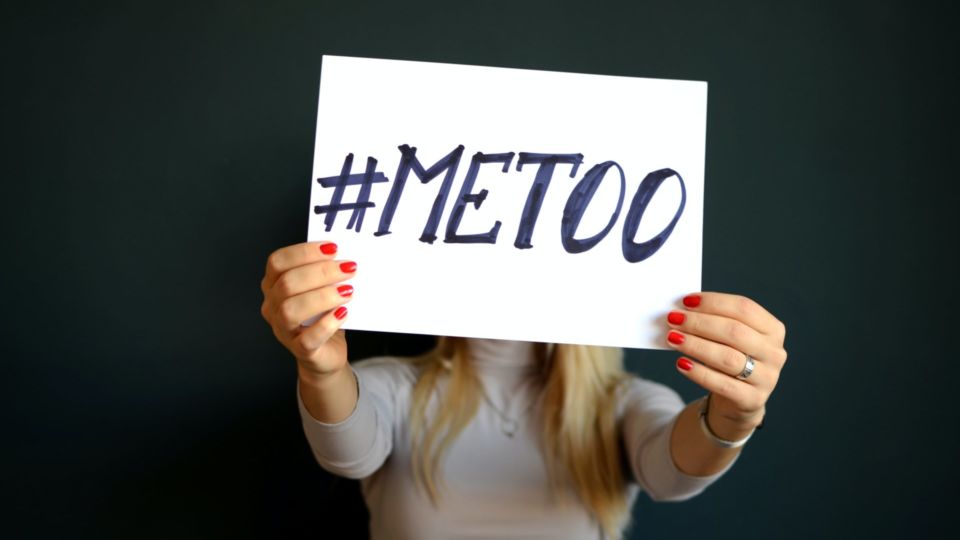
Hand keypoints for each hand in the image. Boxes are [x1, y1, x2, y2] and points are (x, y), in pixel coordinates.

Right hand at [259, 241, 356, 382]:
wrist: (327, 351)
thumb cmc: (323, 314)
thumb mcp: (320, 289)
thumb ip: (325, 273)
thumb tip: (346, 257)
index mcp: (274, 285)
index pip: (277, 262)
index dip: (303, 252)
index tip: (333, 248)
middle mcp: (273, 306)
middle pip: (287, 283)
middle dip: (321, 272)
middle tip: (349, 268)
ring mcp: (283, 330)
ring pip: (291, 310)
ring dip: (323, 296)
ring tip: (348, 291)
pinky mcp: (300, 350)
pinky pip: (307, 338)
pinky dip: (326, 324)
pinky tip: (343, 313)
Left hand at [665, 292, 787, 431]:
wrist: (736, 399)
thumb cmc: (729, 358)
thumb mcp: (729, 338)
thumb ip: (714, 321)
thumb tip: (682, 309)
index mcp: (773, 329)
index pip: (744, 308)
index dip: (714, 302)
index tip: (686, 301)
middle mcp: (774, 353)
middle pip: (735, 332)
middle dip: (700, 323)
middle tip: (674, 319)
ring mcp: (767, 378)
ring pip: (728, 358)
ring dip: (696, 345)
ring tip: (673, 338)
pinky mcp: (752, 399)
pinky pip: (722, 384)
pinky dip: (699, 373)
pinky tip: (682, 363)